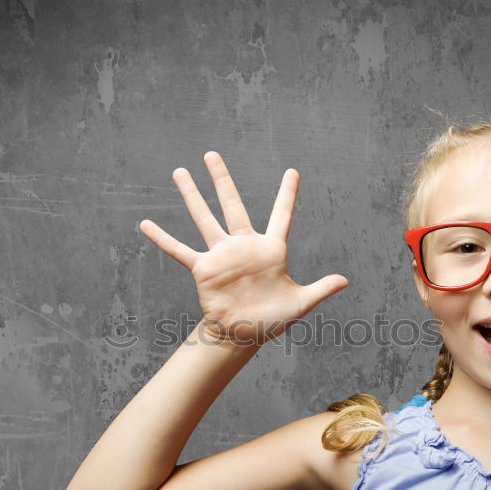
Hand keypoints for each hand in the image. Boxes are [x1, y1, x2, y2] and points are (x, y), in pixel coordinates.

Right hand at [139, 152, 347, 346]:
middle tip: (211, 154)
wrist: (243, 335)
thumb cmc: (272, 319)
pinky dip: (163, 238)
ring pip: (204, 218)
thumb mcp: (300, 303)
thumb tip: (345, 281)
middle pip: (232, 204)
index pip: (281, 215)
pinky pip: (179, 251)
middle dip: (221, 179)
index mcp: (271, 250)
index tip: (292, 171)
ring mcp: (221, 255)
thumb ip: (321, 289)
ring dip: (191, 195)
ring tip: (179, 171)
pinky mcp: (203, 270)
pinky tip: (145, 224)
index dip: (287, 194)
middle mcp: (243, 246)